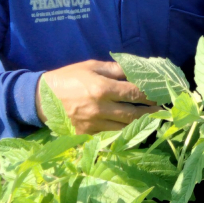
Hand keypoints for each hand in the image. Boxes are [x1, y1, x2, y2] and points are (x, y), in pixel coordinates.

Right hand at [35, 59, 159, 133]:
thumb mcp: (91, 67)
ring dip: (140, 124)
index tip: (161, 94)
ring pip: (124, 127)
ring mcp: (93, 124)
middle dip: (150, 112)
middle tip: (162, 110)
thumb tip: (136, 69)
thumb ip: (115, 69)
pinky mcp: (86, 135)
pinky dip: (123, 132)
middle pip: (133, 114)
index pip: (134, 93)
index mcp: (101, 88)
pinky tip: (132, 128)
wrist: (40, 98)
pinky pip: (110, 135)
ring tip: (152, 119)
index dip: (150, 94)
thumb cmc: (68, 78)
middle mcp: (100, 108)